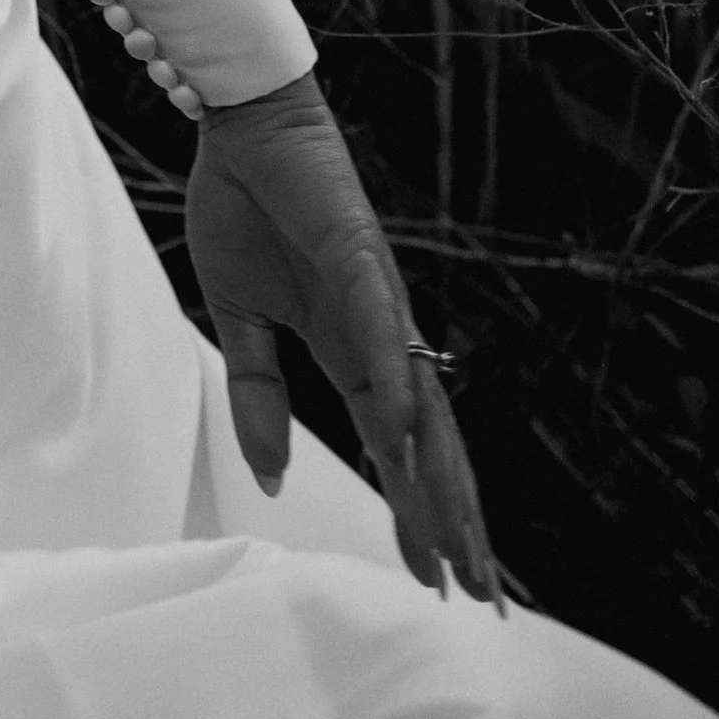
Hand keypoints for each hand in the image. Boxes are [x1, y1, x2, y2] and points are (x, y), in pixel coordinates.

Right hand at [185, 70, 503, 608]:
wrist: (245, 123)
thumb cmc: (246, 208)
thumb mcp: (237, 317)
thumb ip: (259, 393)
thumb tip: (273, 478)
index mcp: (350, 352)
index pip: (398, 450)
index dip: (416, 512)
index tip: (435, 579)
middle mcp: (381, 337)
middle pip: (431, 447)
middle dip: (454, 520)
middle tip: (481, 595)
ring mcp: (376, 300)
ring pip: (422, 407)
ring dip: (441, 480)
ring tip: (458, 544)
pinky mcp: (359, 258)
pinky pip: (381, 337)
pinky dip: (395, 390)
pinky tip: (404, 441)